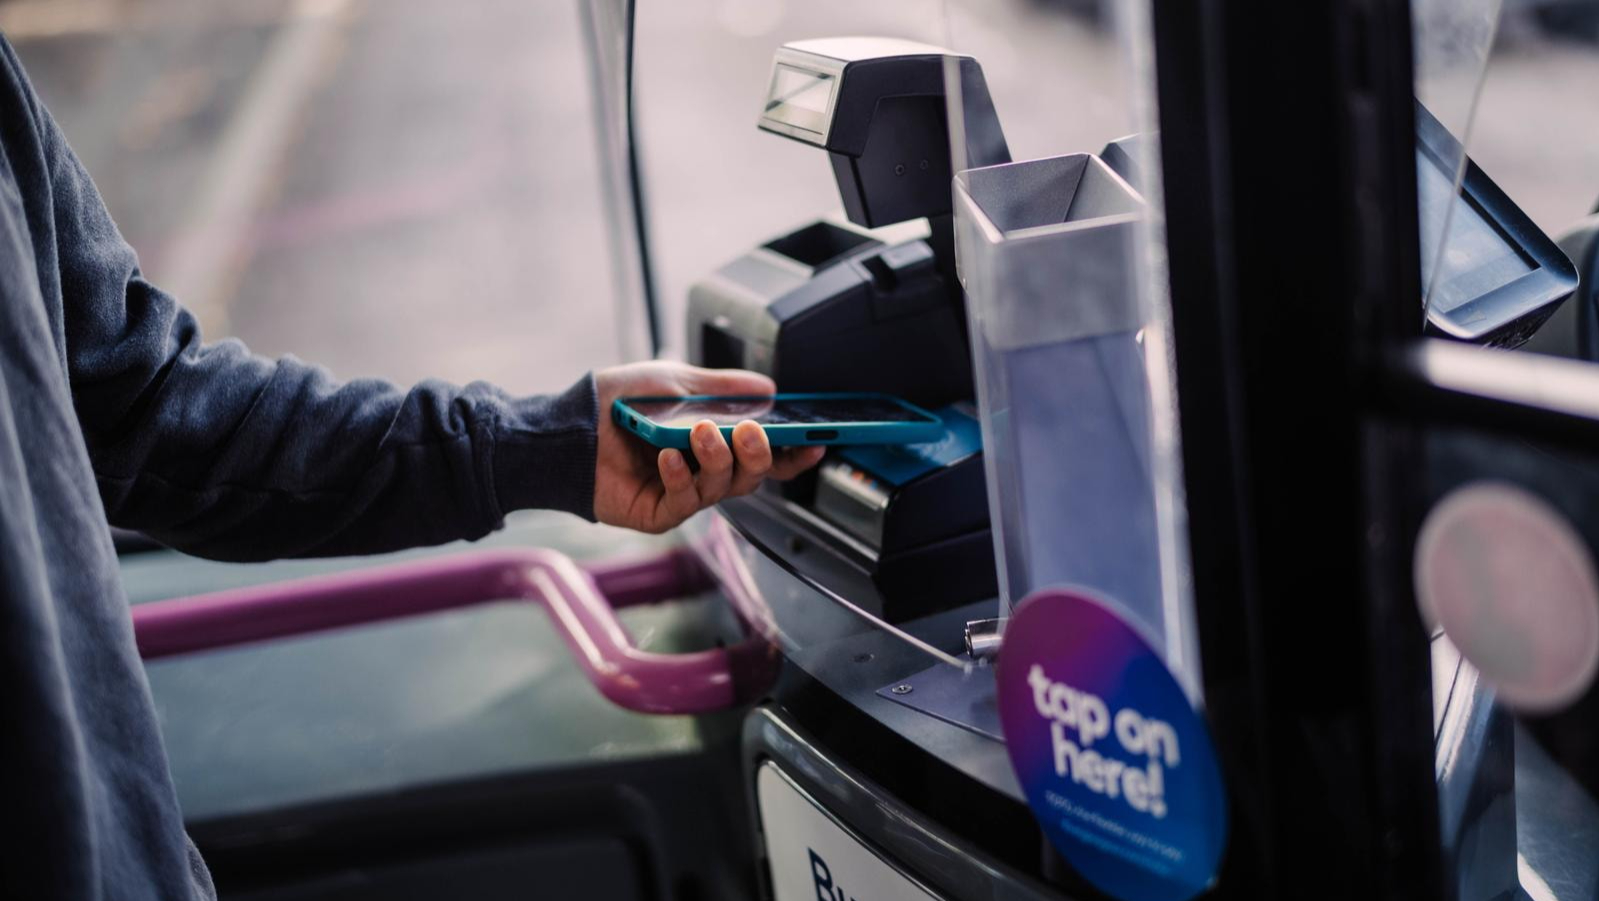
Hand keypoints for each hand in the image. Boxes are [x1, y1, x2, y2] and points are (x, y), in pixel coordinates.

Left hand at [593, 361, 824, 533]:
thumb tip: (767, 387)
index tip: (815, 442)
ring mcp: (683, 495)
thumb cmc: (617, 403)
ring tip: (701, 432)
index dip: (792, 454)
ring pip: (723, 489)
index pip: (764, 456)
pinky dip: (680, 476)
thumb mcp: (675, 381)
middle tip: (752, 430)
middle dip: (758, 454)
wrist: (568, 425)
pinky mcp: (658, 513)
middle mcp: (703, 473)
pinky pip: (684, 502)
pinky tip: (667, 457)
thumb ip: (722, 387)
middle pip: (751, 477)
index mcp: (714, 444)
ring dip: (718, 459)